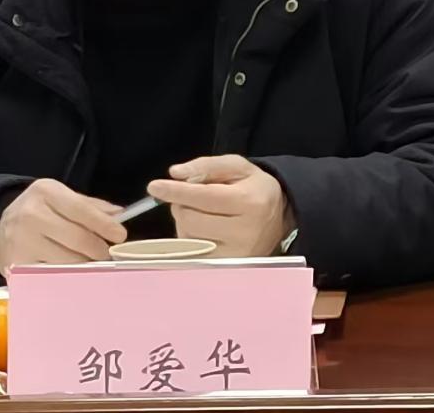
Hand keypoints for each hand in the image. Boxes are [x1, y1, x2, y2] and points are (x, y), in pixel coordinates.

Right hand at [0, 178, 126, 276]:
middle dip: (98, 249)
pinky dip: (67, 276)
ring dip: (85, 265)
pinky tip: (70, 271)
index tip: (120, 235)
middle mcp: (31, 215)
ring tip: (89, 262)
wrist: (0, 225)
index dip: (104, 225)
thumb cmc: (39, 210)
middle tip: (107, 254)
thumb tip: (119, 215)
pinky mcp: (17, 265)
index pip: (82, 210)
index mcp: (46, 192)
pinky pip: (52, 275)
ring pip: (67, 261)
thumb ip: (90, 206)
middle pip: (77, 239)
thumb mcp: (61, 197)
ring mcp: (22, 242)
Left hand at [148, 155, 293, 257]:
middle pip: (190, 219)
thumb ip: (205, 165)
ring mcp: (236, 254)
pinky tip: (204, 230)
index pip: (204, 197)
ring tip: (203, 214)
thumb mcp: (236, 166)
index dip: (176, 191)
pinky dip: (190, 238)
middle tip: (190, 198)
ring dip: (185, 222)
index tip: (155, 186)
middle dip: (181, 205)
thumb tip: (175, 174)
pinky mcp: (228, 267)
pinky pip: (193, 253)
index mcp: (249, 202)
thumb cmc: (253, 188)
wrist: (279, 217)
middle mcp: (244, 232)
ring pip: (188, 238)